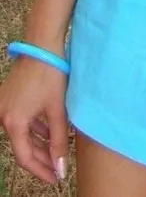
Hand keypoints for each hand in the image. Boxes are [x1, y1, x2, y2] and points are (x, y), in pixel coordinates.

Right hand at [0, 54, 69, 184]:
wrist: (42, 46)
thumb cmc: (51, 76)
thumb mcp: (57, 110)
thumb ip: (59, 141)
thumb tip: (60, 168)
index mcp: (13, 123)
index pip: (25, 158)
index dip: (41, 171)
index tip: (56, 178)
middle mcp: (4, 117)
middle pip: (22, 146)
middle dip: (41, 159)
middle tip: (58, 168)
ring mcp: (5, 106)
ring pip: (22, 133)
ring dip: (38, 143)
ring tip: (56, 152)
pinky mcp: (10, 97)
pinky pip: (22, 120)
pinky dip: (34, 128)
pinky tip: (48, 131)